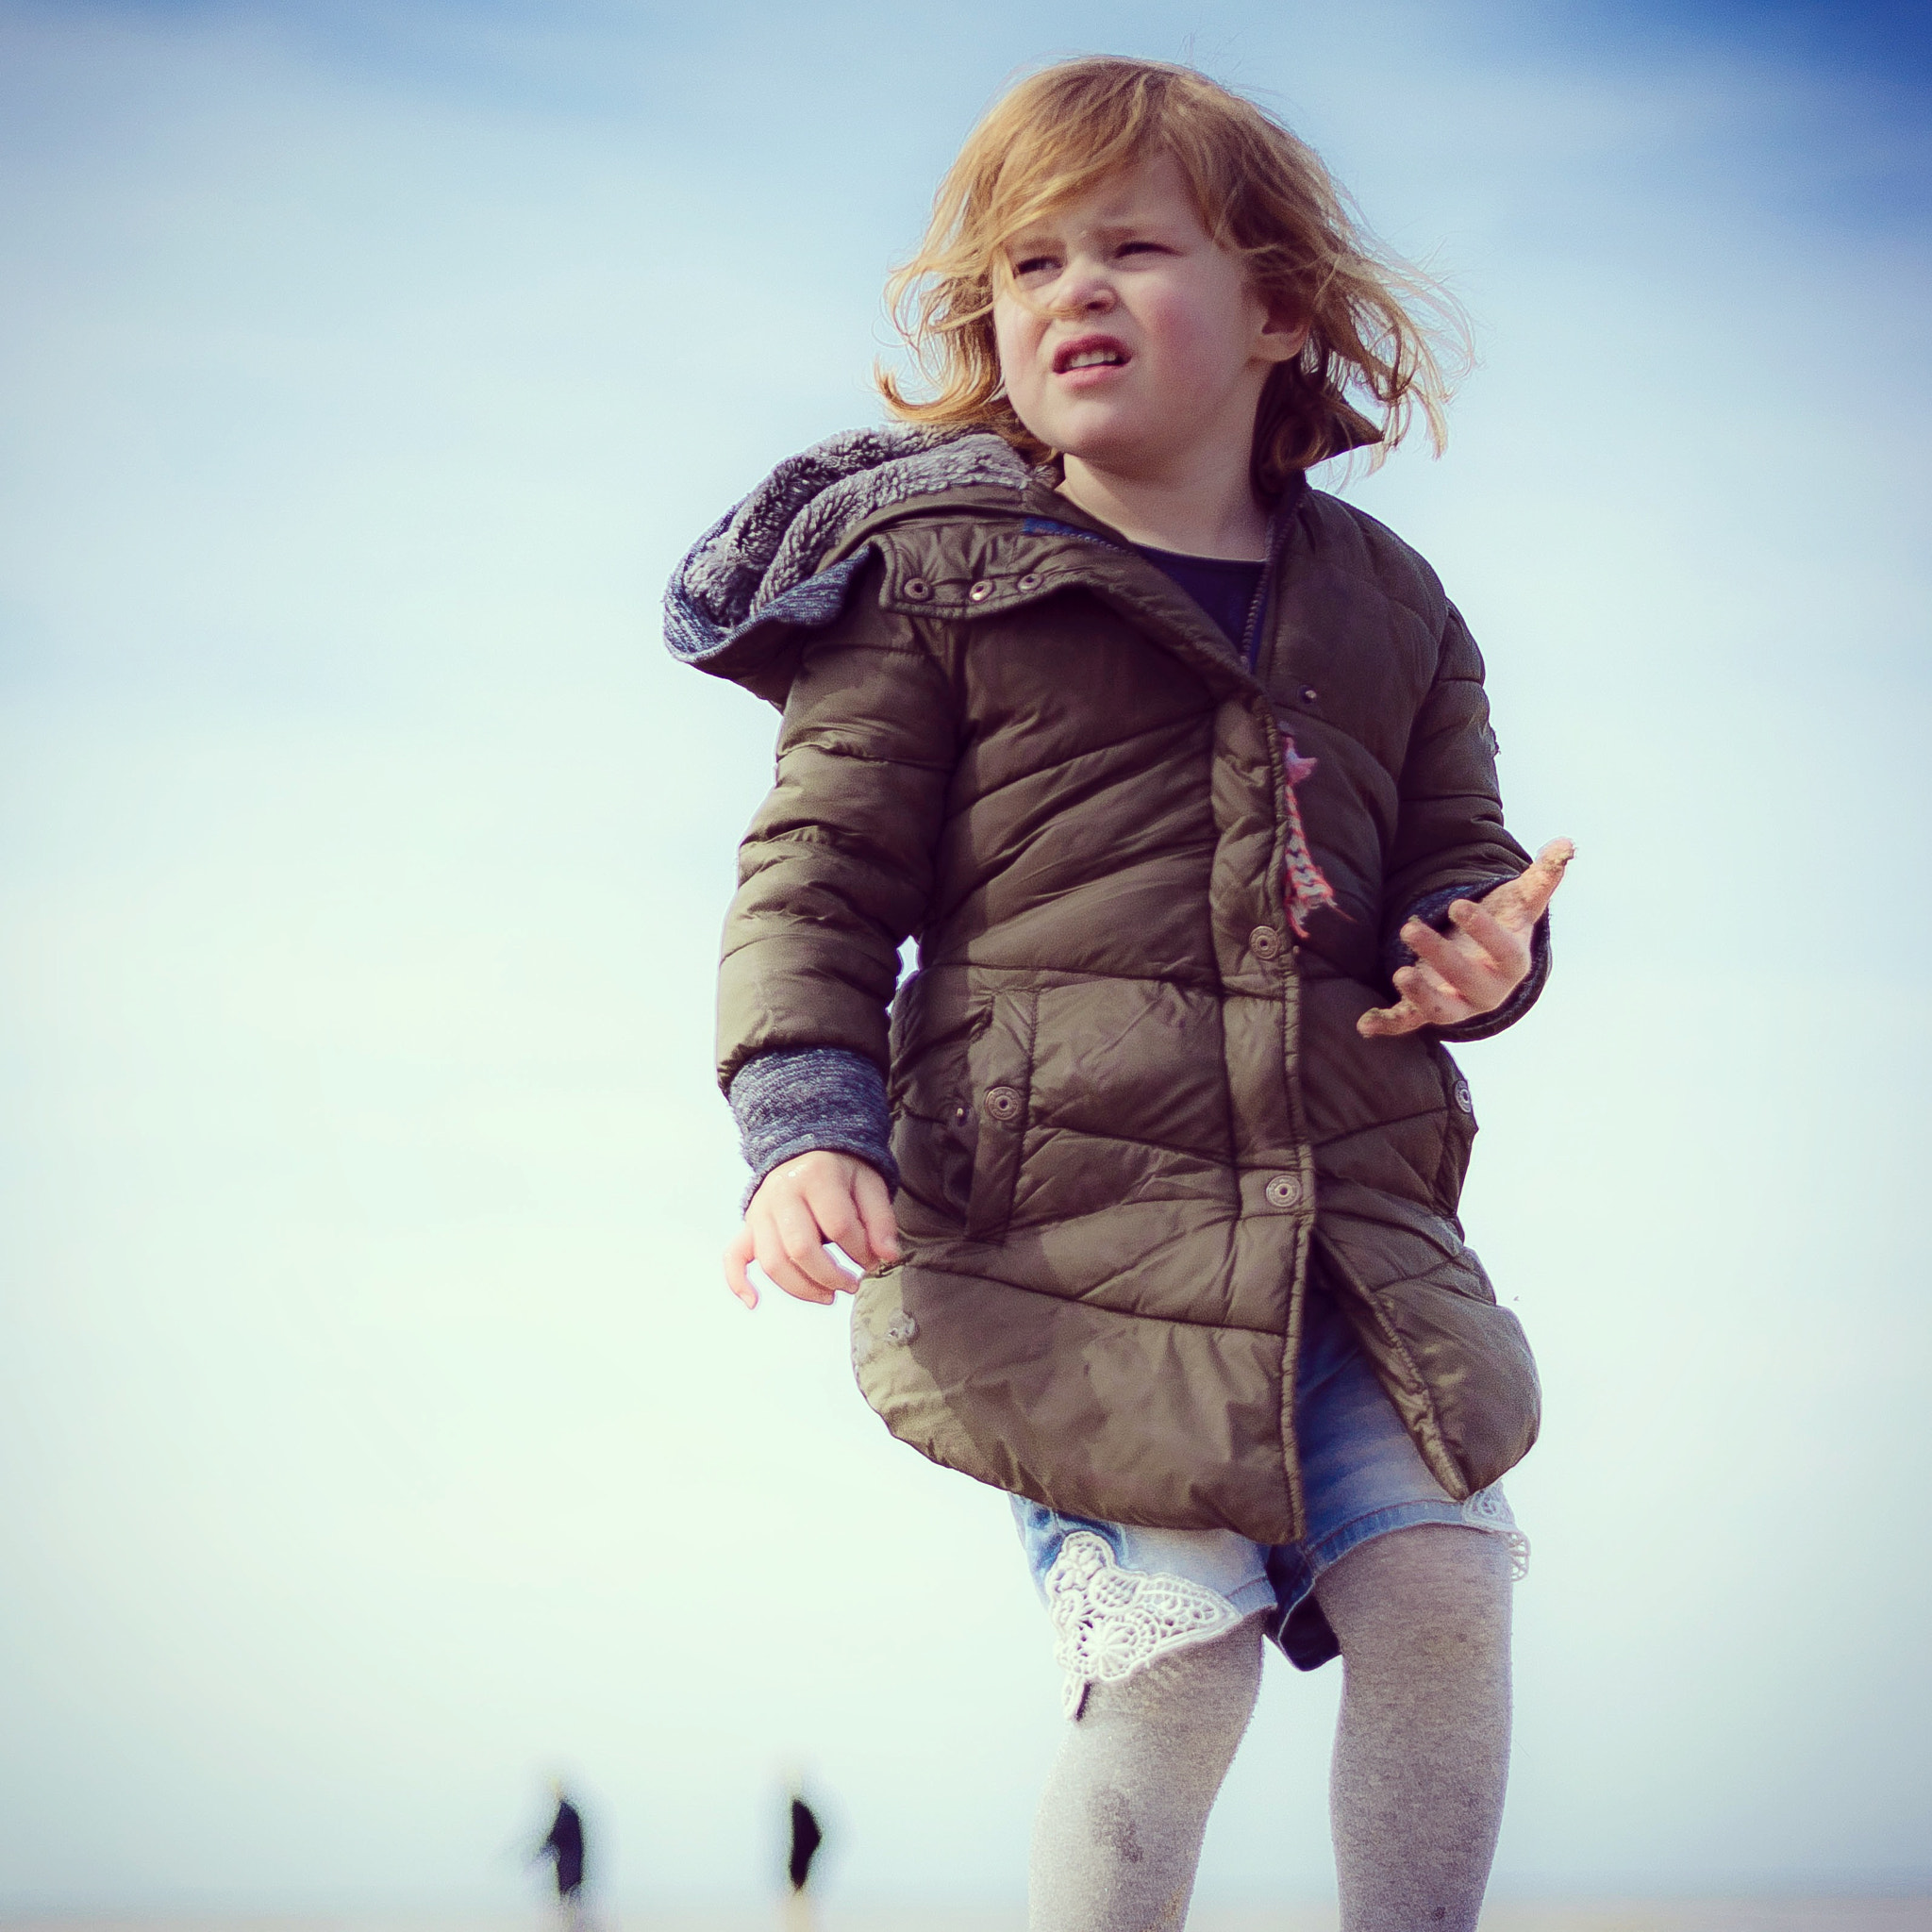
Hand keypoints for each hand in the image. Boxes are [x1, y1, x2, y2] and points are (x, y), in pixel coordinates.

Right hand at [723, 1149, 900, 1309]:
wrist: (806, 1149)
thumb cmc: (841, 1172)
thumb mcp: (869, 1184)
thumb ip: (881, 1220)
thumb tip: (888, 1256)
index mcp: (816, 1176)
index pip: (838, 1225)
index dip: (860, 1252)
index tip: (874, 1261)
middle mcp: (782, 1192)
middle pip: (801, 1249)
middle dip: (831, 1276)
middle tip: (852, 1285)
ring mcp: (760, 1210)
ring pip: (772, 1261)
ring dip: (801, 1288)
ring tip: (828, 1295)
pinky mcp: (748, 1225)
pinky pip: (734, 1256)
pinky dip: (738, 1281)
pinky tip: (754, 1302)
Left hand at [1358, 838, 1574, 1039]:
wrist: (1486, 964)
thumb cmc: (1503, 925)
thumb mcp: (1521, 902)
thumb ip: (1541, 877)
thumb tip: (1567, 843)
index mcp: (1512, 963)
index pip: (1504, 953)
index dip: (1484, 931)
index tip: (1459, 905)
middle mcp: (1487, 991)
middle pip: (1467, 980)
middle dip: (1440, 956)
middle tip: (1410, 927)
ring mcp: (1457, 1005)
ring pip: (1441, 1009)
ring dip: (1420, 995)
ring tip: (1399, 974)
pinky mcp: (1427, 1011)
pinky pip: (1409, 1023)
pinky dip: (1388, 1025)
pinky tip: (1365, 1023)